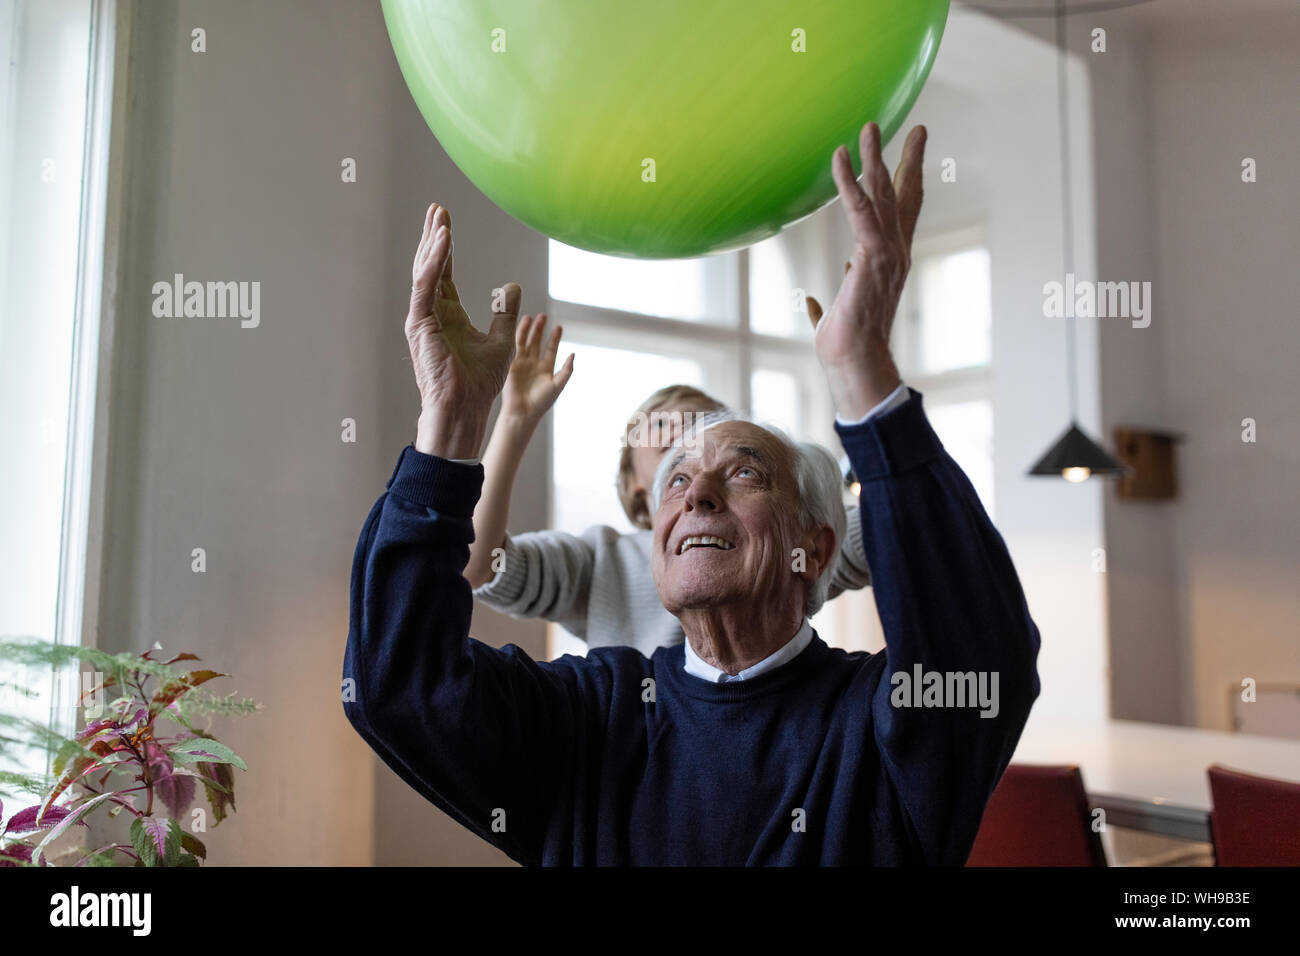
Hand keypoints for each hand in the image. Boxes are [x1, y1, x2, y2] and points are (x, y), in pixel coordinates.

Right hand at [405, 203, 520, 457]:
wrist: (465, 408)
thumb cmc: (479, 384)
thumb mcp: (501, 340)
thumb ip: (505, 312)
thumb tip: (512, 286)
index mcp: (446, 316)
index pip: (444, 274)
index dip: (445, 248)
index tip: (446, 224)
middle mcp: (430, 314)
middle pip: (429, 266)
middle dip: (433, 236)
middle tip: (436, 208)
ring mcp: (422, 319)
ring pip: (425, 271)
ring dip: (432, 243)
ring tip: (439, 217)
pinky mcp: (420, 324)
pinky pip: (426, 285)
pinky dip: (434, 262)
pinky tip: (442, 241)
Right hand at [500, 313, 574, 425]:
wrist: (522, 412)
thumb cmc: (541, 402)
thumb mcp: (558, 384)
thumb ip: (567, 370)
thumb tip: (573, 354)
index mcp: (546, 369)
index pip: (550, 349)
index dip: (554, 337)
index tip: (559, 326)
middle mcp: (533, 364)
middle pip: (537, 342)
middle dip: (540, 329)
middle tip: (543, 316)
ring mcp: (521, 363)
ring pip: (525, 342)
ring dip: (527, 330)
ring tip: (530, 317)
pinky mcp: (510, 365)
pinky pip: (514, 348)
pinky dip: (516, 337)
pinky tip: (519, 327)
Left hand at [808, 122, 925, 419]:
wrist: (854, 361)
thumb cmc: (844, 345)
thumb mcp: (831, 316)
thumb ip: (824, 303)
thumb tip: (813, 301)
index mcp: (889, 260)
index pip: (902, 213)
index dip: (908, 182)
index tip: (912, 158)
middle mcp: (895, 251)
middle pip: (904, 194)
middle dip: (908, 158)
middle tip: (918, 127)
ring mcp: (888, 251)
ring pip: (883, 194)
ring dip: (876, 157)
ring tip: (870, 127)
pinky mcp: (871, 254)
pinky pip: (859, 209)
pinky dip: (850, 181)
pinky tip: (840, 157)